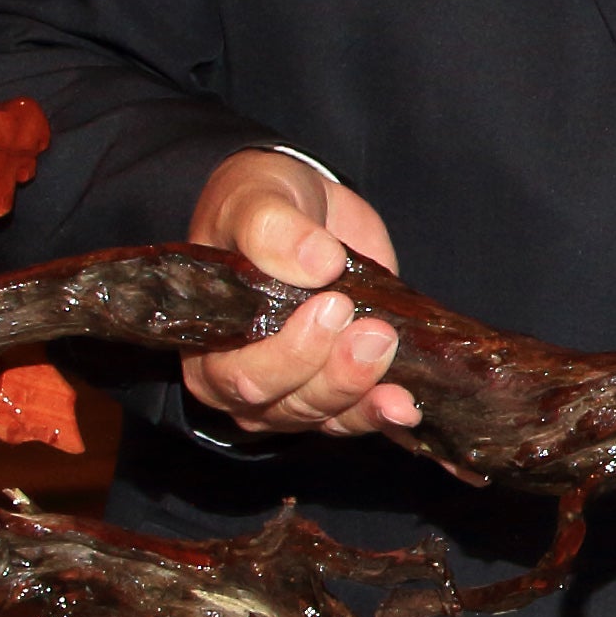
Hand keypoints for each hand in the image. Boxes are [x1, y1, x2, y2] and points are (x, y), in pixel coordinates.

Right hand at [181, 150, 419, 437]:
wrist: (307, 205)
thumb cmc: (261, 204)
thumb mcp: (256, 199)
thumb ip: (273, 229)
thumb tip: (318, 264)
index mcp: (208, 343)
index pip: (239, 374)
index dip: (287, 353)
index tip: (332, 306)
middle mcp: (242, 381)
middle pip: (286, 403)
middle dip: (334, 372)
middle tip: (372, 330)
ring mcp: (291, 390)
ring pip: (325, 414)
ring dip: (363, 389)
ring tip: (390, 349)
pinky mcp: (336, 388)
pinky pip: (355, 417)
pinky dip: (382, 411)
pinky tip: (408, 405)